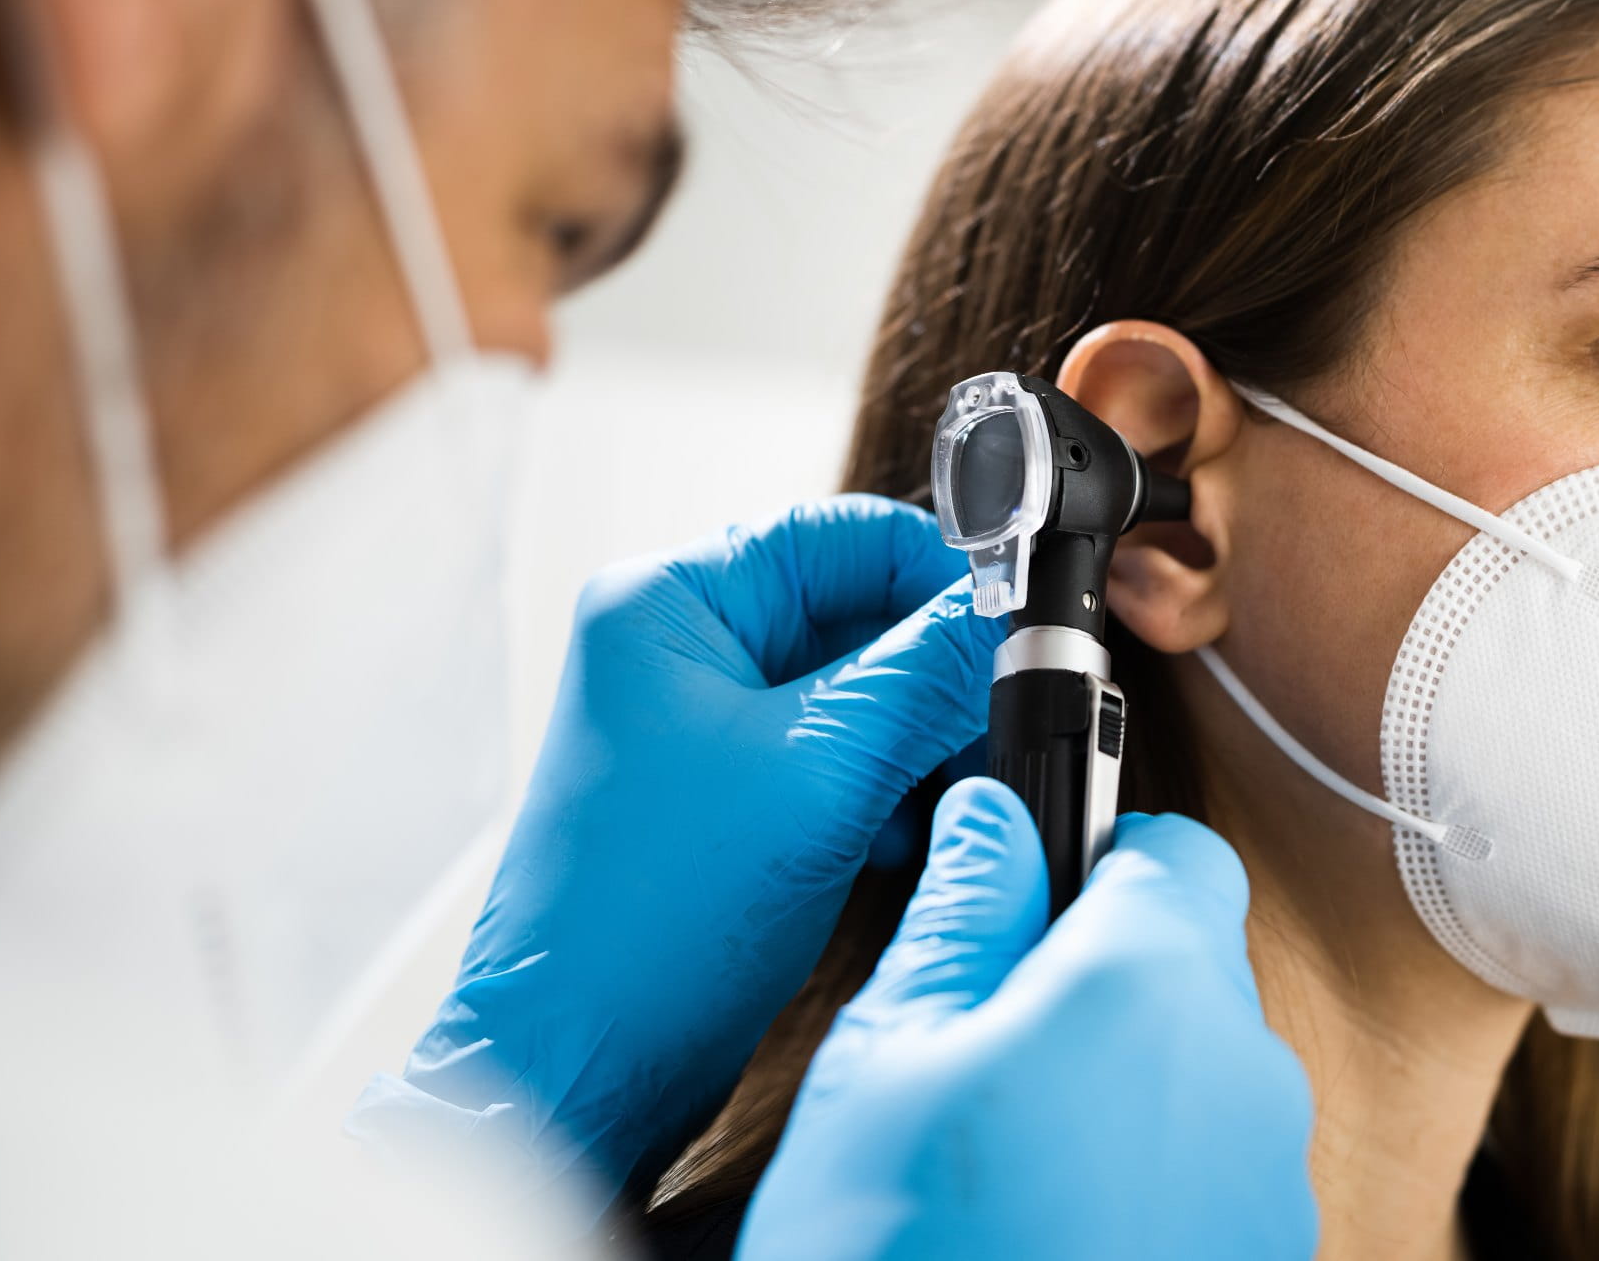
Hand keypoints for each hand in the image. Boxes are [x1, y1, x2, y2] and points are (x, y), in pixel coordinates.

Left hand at [349, 495, 1000, 1226]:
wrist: (582, 1063)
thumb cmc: (646, 922)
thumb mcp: (821, 776)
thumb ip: (924, 678)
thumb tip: (1008, 614)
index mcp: (668, 605)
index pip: (841, 535)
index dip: (940, 573)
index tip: (1016, 624)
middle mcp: (678, 649)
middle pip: (856, 612)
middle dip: (934, 674)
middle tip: (995, 723)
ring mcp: (702, 725)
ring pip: (859, 690)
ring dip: (919, 739)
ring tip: (949, 795)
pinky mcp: (731, 794)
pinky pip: (838, 756)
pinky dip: (887, 788)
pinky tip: (903, 839)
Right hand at [742, 778, 1318, 1260]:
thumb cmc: (906, 1258)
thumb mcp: (885, 1060)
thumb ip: (962, 911)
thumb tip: (999, 814)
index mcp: (1156, 984)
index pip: (1170, 848)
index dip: (1090, 853)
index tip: (1021, 893)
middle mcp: (1247, 1074)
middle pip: (1186, 966)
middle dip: (1090, 982)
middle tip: (970, 1049)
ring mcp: (1269, 1186)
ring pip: (1195, 1078)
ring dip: (1115, 1088)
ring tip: (996, 1167)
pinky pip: (1209, 1178)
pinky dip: (1142, 1181)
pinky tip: (1045, 1234)